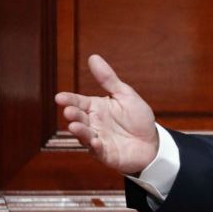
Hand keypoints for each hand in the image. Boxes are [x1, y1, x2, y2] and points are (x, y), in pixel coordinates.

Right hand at [54, 54, 158, 174]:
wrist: (152, 143)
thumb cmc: (138, 118)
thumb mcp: (125, 95)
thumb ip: (108, 79)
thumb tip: (93, 57)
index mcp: (96, 108)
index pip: (79, 102)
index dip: (69, 100)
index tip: (59, 97)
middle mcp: (93, 123)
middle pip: (79, 118)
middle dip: (73, 115)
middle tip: (69, 111)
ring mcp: (97, 139)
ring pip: (84, 135)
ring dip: (79, 131)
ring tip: (74, 126)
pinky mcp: (105, 154)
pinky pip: (98, 151)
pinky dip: (95, 147)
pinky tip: (95, 142)